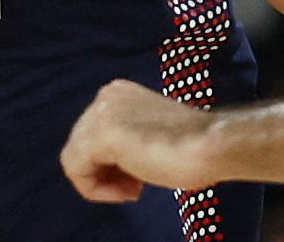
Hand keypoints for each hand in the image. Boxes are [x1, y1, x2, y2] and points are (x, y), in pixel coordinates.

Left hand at [61, 80, 218, 202]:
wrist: (208, 144)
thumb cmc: (190, 145)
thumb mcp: (147, 134)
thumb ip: (125, 140)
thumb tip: (108, 161)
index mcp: (117, 93)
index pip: (93, 134)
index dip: (110, 163)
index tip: (137, 177)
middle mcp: (104, 96)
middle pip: (81, 145)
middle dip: (105, 172)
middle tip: (134, 188)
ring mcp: (100, 112)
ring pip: (75, 158)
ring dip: (102, 182)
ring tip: (133, 190)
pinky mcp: (100, 134)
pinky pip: (75, 169)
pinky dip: (95, 189)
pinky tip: (127, 192)